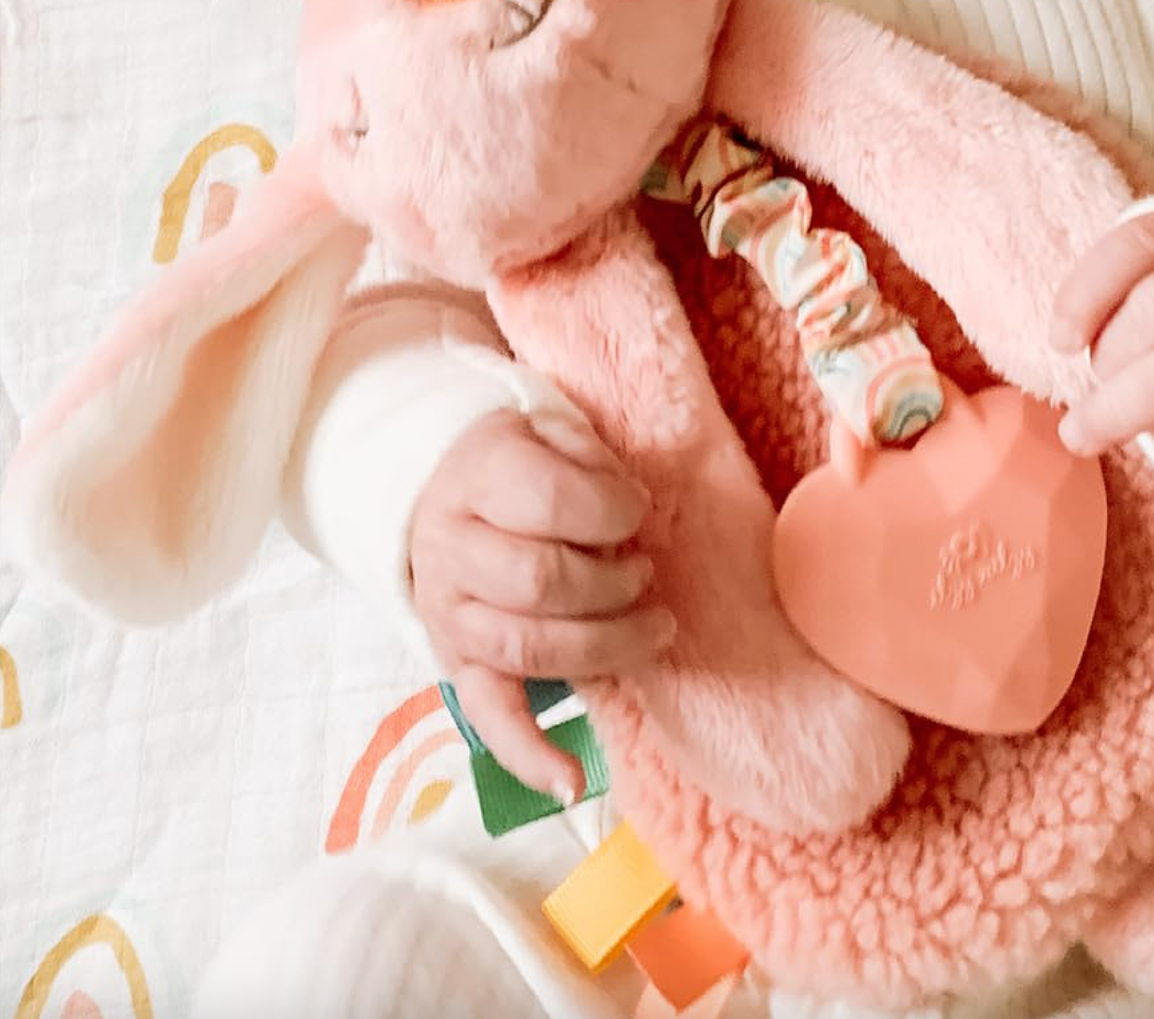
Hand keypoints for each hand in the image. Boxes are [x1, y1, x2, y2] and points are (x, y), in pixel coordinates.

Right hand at [409, 407, 674, 801]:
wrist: (442, 489)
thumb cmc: (519, 462)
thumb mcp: (552, 430)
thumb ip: (592, 461)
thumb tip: (632, 511)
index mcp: (477, 476)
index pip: (550, 501)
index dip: (611, 510)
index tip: (640, 509)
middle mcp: (451, 547)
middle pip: (539, 581)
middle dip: (612, 583)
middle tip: (645, 571)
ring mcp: (450, 613)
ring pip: (527, 648)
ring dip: (605, 645)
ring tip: (652, 627)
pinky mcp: (458, 664)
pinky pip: (489, 717)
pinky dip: (531, 755)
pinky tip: (572, 782)